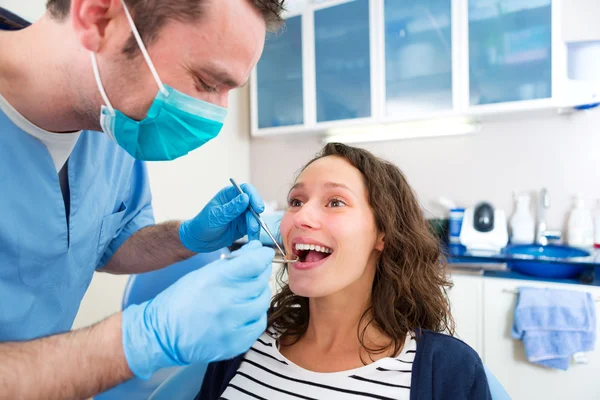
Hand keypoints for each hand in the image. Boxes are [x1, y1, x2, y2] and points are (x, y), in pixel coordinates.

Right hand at [121, 241, 273, 378]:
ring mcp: (232, 326)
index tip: (263, 254)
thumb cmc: (180, 300)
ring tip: (245, 294)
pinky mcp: (235, 344)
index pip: (254, 263)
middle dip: (259, 273)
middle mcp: (226, 303)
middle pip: (260, 281)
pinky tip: (244, 312)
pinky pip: (259, 323)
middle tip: (252, 273)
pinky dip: (255, 315)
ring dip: (258, 294)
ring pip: (262, 302)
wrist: (161, 335)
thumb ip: (230, 262)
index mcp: (215, 281)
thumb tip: (255, 249)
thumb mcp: (202, 274)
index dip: (262, 255)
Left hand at [179, 183, 263, 252]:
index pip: (246, 190)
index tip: (258, 208)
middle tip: (254, 225)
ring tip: (252, 235)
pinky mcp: (244, 226)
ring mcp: (242, 215)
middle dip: (256, 215)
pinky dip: (254, 233)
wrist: (199, 241)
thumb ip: (231, 208)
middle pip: (254, 204)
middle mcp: (238, 203)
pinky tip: (252, 239)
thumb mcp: (216, 216)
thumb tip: (245, 198)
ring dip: (255, 226)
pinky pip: (253, 228)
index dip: (254, 197)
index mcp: (229, 195)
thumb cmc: (203, 224)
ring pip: (255, 217)